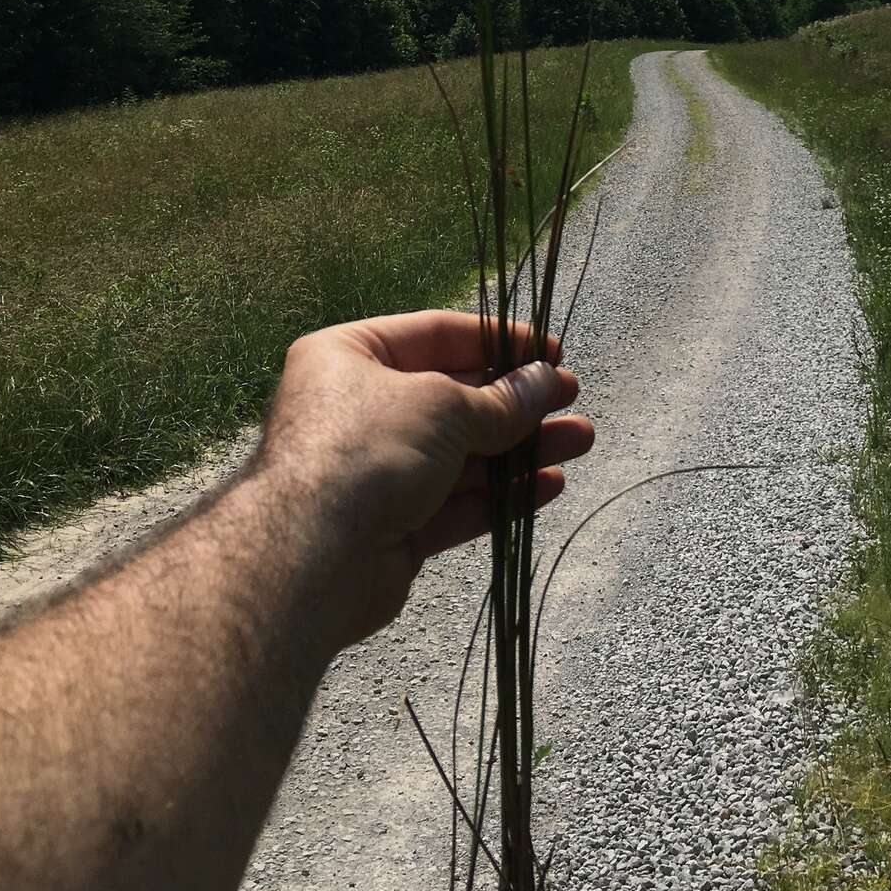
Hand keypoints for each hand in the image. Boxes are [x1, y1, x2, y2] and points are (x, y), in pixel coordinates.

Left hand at [255, 310, 593, 645]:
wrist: (311, 556)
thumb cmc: (369, 448)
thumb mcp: (443, 406)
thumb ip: (501, 400)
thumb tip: (547, 383)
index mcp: (349, 356)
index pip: (435, 335)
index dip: (497, 341)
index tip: (550, 352)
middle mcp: (358, 409)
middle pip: (452, 397)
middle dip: (516, 401)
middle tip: (571, 398)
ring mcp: (376, 471)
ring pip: (460, 454)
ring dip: (520, 448)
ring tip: (580, 440)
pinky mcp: (393, 527)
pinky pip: (455, 502)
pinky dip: (500, 494)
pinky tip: (548, 485)